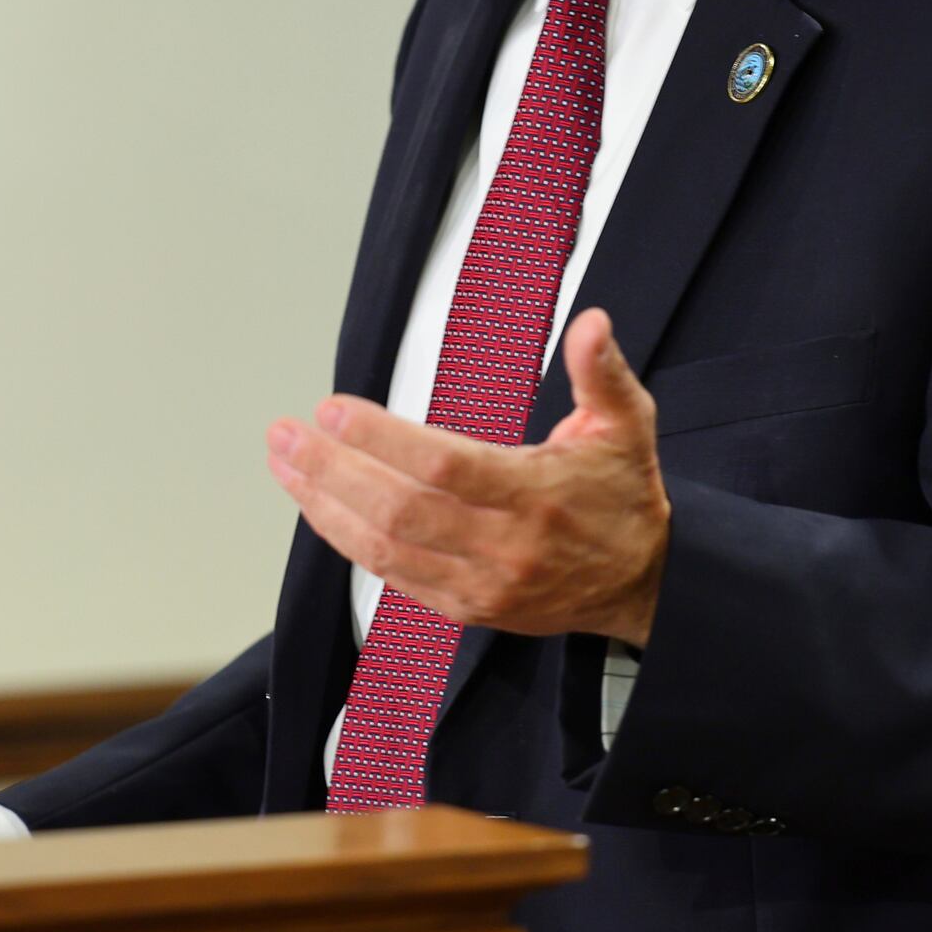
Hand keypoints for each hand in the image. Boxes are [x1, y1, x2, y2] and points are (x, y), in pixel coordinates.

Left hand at [266, 307, 670, 645]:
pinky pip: (392, 577)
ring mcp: (481, 584)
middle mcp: (504, 546)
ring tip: (287, 463)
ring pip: (384, 549)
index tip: (335, 410)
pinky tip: (320, 507)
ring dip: (325, 505)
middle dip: (332, 470)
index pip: (445, 466)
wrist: (643, 581)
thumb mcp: (627, 424)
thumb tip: (591, 323)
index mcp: (537, 494)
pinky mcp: (467, 608)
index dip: (382, 439)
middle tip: (288, 433)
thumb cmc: (623, 496)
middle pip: (399, 510)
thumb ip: (602, 371)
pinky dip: (348, 541)